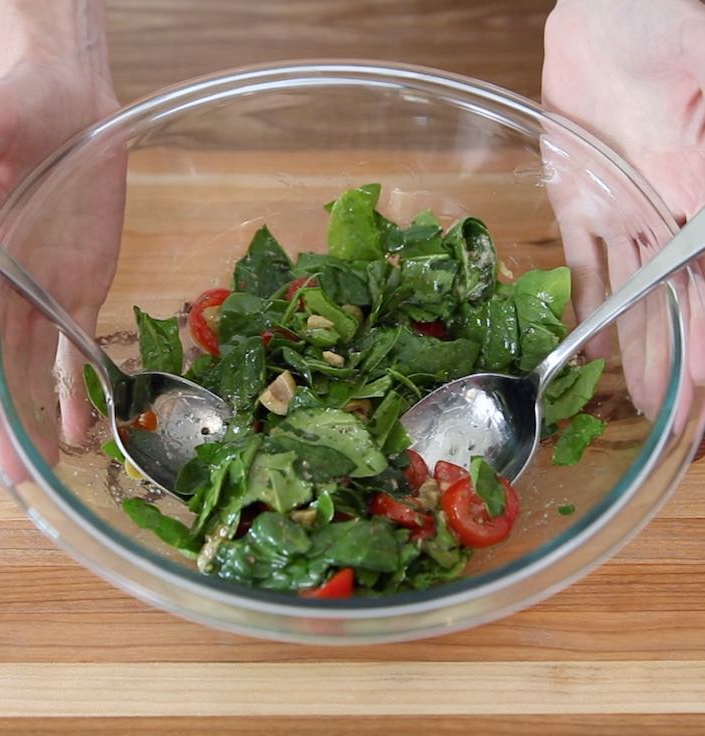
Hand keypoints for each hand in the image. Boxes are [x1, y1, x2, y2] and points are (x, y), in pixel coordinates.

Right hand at [0, 3, 123, 482]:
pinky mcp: (79, 292)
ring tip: (46, 466)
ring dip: (38, 419)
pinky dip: (79, 387)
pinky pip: (75, 348)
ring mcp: (40, 295)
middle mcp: (0, 290)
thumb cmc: (14, 109)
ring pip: (34, 370)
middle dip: (3, 421)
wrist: (68, 106)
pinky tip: (83, 427)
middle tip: (15, 479)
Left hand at [542, 0, 704, 418]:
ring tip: (641, 396)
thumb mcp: (699, 107)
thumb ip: (697, 176)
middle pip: (675, 303)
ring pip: (631, 294)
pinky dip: (586, 305)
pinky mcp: (580, 200)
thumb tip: (698, 249)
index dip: (702, 343)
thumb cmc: (674, 32)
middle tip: (674, 413)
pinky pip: (583, 262)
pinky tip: (587, 345)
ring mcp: (622, 211)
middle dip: (676, 360)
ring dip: (636, 346)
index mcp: (697, 198)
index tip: (700, 394)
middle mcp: (666, 215)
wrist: (617, 10)